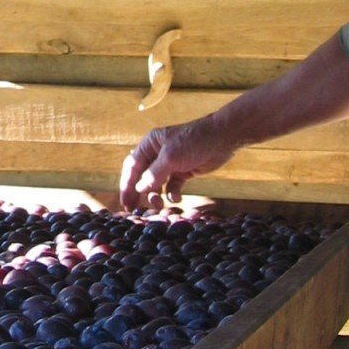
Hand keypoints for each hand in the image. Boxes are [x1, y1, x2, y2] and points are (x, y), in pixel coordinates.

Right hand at [119, 115, 235, 210]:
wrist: (223, 138)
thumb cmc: (194, 141)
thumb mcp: (170, 157)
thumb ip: (154, 174)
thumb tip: (139, 188)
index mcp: (150, 144)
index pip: (132, 166)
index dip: (127, 184)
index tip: (125, 202)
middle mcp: (157, 154)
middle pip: (142, 176)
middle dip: (140, 193)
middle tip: (136, 210)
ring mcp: (171, 163)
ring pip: (157, 184)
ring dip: (156, 195)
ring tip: (160, 205)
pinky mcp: (183, 171)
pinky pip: (172, 186)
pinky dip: (172, 193)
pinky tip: (177, 197)